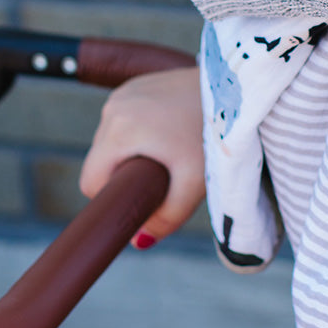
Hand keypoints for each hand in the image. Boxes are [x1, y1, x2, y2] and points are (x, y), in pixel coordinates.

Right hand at [79, 65, 205, 246]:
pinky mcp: (135, 86)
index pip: (91, 182)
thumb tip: (139, 241)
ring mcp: (123, 93)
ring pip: (110, 141)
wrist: (236, 88)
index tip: (142, 199)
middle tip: (164, 176)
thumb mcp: (194, 183)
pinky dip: (139, 133)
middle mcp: (114, 108)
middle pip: (100, 162)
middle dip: (124, 176)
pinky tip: (168, 133)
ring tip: (169, 153)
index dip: (112, 199)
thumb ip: (166, 218)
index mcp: (120, 131)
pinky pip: (123, 121)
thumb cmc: (216, 135)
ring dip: (131, 153)